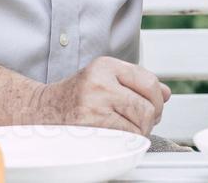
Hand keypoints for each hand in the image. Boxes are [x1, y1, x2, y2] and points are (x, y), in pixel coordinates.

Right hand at [32, 57, 169, 136]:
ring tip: (126, 130)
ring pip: (139, 124)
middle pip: (148, 105)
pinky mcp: (90, 126)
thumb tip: (167, 93)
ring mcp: (94, 104)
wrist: (40, 111)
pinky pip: (125, 138)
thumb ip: (136, 83)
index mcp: (106, 66)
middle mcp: (100, 82)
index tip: (155, 107)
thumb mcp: (104, 79)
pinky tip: (116, 137)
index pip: (149, 81)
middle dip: (150, 118)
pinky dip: (126, 141)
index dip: (158, 99)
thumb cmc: (74, 97)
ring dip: (139, 132)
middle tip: (141, 123)